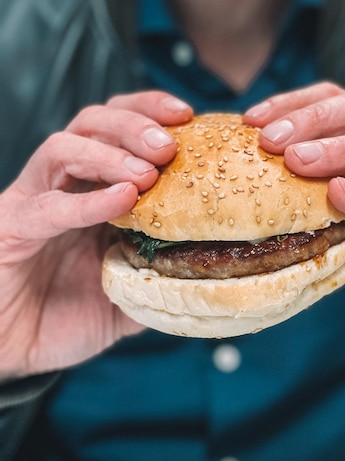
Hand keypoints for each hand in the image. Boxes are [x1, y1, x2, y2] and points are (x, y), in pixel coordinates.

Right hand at [0, 91, 192, 378]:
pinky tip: (121, 201)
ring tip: (147, 173)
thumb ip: (161, 276)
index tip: (188, 115)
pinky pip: (47, 206)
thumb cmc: (65, 316)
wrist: (12, 348)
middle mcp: (62, 185)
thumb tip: (209, 271)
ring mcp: (33, 202)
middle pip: (92, 122)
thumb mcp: (127, 293)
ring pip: (63, 148)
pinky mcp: (10, 229)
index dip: (151, 111)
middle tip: (169, 145)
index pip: (118, 127)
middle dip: (135, 123)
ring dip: (110, 152)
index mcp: (91, 187)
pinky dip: (87, 201)